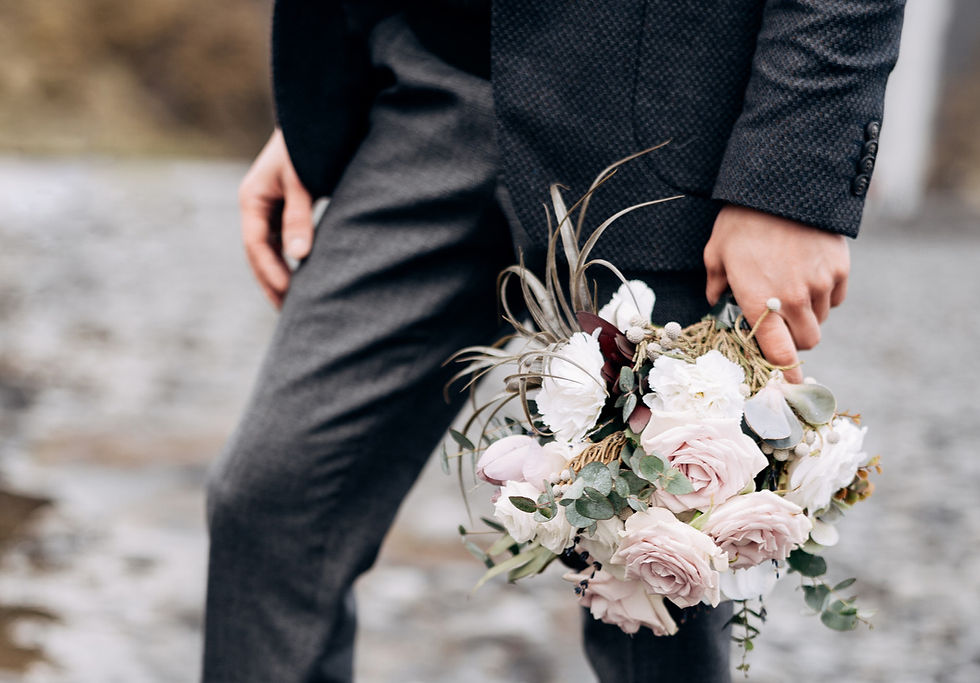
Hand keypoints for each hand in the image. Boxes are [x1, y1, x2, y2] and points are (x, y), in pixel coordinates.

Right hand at [238, 129, 313, 307]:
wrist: (317, 115)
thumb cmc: (308, 143)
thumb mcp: (302, 180)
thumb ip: (299, 216)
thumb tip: (299, 256)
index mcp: (252, 197)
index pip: (255, 245)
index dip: (271, 272)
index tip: (288, 294)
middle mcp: (257, 204)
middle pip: (259, 253)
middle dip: (272, 282)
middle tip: (289, 314)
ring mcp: (270, 207)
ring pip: (272, 250)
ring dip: (281, 275)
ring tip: (296, 305)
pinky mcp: (287, 207)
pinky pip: (285, 241)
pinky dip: (293, 260)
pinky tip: (306, 279)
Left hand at [703, 205, 849, 382]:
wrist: (782, 183)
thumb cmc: (742, 219)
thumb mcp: (717, 251)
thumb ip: (715, 282)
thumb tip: (713, 300)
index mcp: (758, 302)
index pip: (779, 354)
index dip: (786, 375)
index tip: (789, 387)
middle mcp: (793, 300)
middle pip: (806, 343)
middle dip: (795, 340)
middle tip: (781, 323)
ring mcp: (820, 285)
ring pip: (821, 321)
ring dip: (808, 316)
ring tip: (791, 290)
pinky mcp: (840, 269)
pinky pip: (836, 298)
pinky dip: (826, 296)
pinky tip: (809, 276)